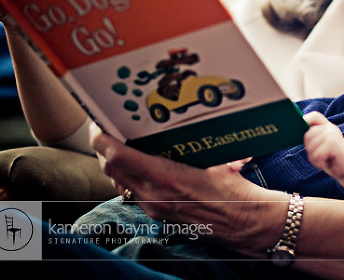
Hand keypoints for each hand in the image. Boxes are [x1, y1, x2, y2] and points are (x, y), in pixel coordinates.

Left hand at [89, 124, 286, 255]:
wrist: (245, 223)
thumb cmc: (235, 191)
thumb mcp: (215, 158)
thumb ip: (195, 143)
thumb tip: (191, 121)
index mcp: (165, 177)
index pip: (118, 156)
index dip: (101, 138)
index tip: (98, 123)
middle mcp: (153, 195)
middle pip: (110, 168)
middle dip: (103, 147)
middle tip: (107, 128)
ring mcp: (153, 207)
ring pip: (118, 182)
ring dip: (113, 163)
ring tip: (119, 144)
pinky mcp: (157, 214)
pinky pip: (131, 193)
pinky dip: (127, 177)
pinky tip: (138, 166)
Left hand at [303, 112, 343, 189]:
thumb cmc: (331, 158)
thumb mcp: (320, 146)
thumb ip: (312, 136)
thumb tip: (301, 125)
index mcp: (327, 126)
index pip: (314, 116)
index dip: (306, 120)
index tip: (303, 133)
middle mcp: (331, 128)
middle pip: (308, 134)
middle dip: (309, 149)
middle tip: (318, 156)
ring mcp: (334, 135)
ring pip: (312, 146)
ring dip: (314, 158)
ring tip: (323, 160)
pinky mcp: (336, 144)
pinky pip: (318, 154)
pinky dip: (320, 163)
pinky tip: (326, 163)